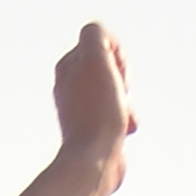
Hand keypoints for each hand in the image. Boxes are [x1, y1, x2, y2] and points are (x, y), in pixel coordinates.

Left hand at [54, 21, 134, 176]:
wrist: (95, 160)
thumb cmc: (97, 112)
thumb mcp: (96, 59)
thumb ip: (96, 35)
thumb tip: (102, 39)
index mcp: (67, 66)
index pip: (103, 41)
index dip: (117, 54)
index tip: (114, 72)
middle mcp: (71, 85)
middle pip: (113, 65)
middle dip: (124, 78)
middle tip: (118, 95)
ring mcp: (83, 107)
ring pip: (120, 90)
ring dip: (127, 101)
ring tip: (120, 117)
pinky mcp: (95, 127)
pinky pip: (119, 113)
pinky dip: (126, 119)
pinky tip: (124, 130)